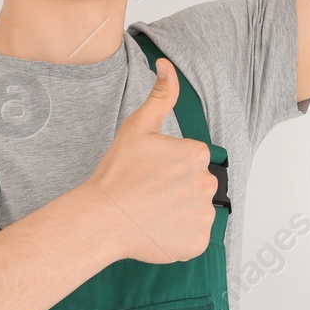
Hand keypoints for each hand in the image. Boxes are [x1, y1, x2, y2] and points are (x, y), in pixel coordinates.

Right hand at [83, 57, 216, 264]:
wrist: (102, 218)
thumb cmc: (117, 174)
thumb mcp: (138, 127)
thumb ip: (161, 95)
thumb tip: (166, 66)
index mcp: (197, 155)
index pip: (191, 161)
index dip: (169, 168)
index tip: (150, 173)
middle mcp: (207, 184)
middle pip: (196, 186)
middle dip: (177, 189)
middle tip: (149, 193)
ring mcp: (203, 216)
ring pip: (195, 211)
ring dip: (179, 212)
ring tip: (151, 211)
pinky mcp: (198, 242)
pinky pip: (193, 237)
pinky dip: (178, 236)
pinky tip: (157, 228)